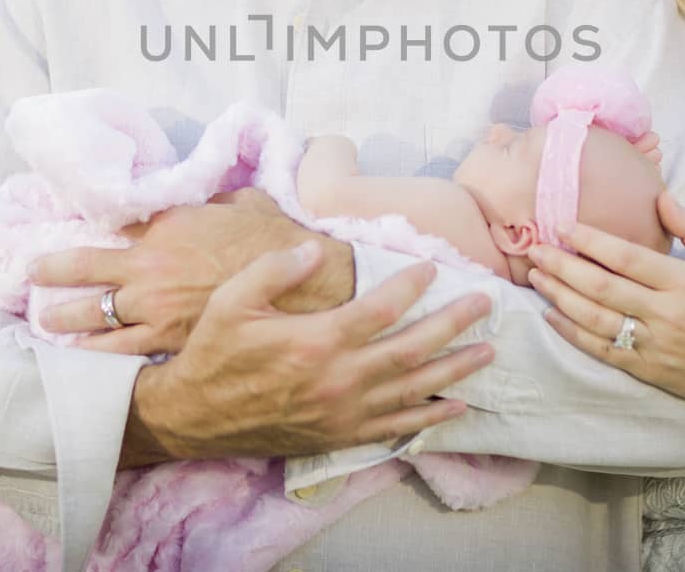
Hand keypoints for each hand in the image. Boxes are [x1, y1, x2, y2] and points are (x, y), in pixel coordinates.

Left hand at [30, 189, 351, 354]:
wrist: (299, 283)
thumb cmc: (273, 240)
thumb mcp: (243, 203)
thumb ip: (215, 203)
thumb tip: (213, 200)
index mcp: (163, 226)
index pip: (111, 224)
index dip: (93, 225)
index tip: (74, 229)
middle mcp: (147, 268)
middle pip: (83, 272)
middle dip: (52, 275)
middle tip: (33, 279)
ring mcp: (154, 310)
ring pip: (94, 321)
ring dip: (67, 324)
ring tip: (49, 326)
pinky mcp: (168, 344)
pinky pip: (121, 355)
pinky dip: (100, 359)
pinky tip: (86, 364)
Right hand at [134, 241, 494, 459]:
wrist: (195, 416)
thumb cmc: (214, 352)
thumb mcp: (231, 300)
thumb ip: (274, 269)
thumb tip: (313, 248)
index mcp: (316, 340)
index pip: (381, 308)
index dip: (412, 285)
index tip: (433, 267)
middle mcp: (338, 379)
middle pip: (412, 348)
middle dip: (454, 324)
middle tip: (485, 303)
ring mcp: (344, 413)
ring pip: (415, 389)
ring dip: (456, 369)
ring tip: (489, 351)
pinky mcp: (341, 436)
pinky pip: (397, 428)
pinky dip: (431, 418)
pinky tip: (457, 406)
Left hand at [526, 190, 684, 408]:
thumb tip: (660, 196)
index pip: (628, 258)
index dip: (592, 241)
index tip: (563, 226)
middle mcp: (666, 313)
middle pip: (603, 288)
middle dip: (563, 266)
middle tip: (535, 249)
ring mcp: (655, 344)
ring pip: (596, 319)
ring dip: (560, 297)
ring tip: (536, 277)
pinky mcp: (647, 369)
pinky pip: (602, 350)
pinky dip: (573, 334)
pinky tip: (551, 316)